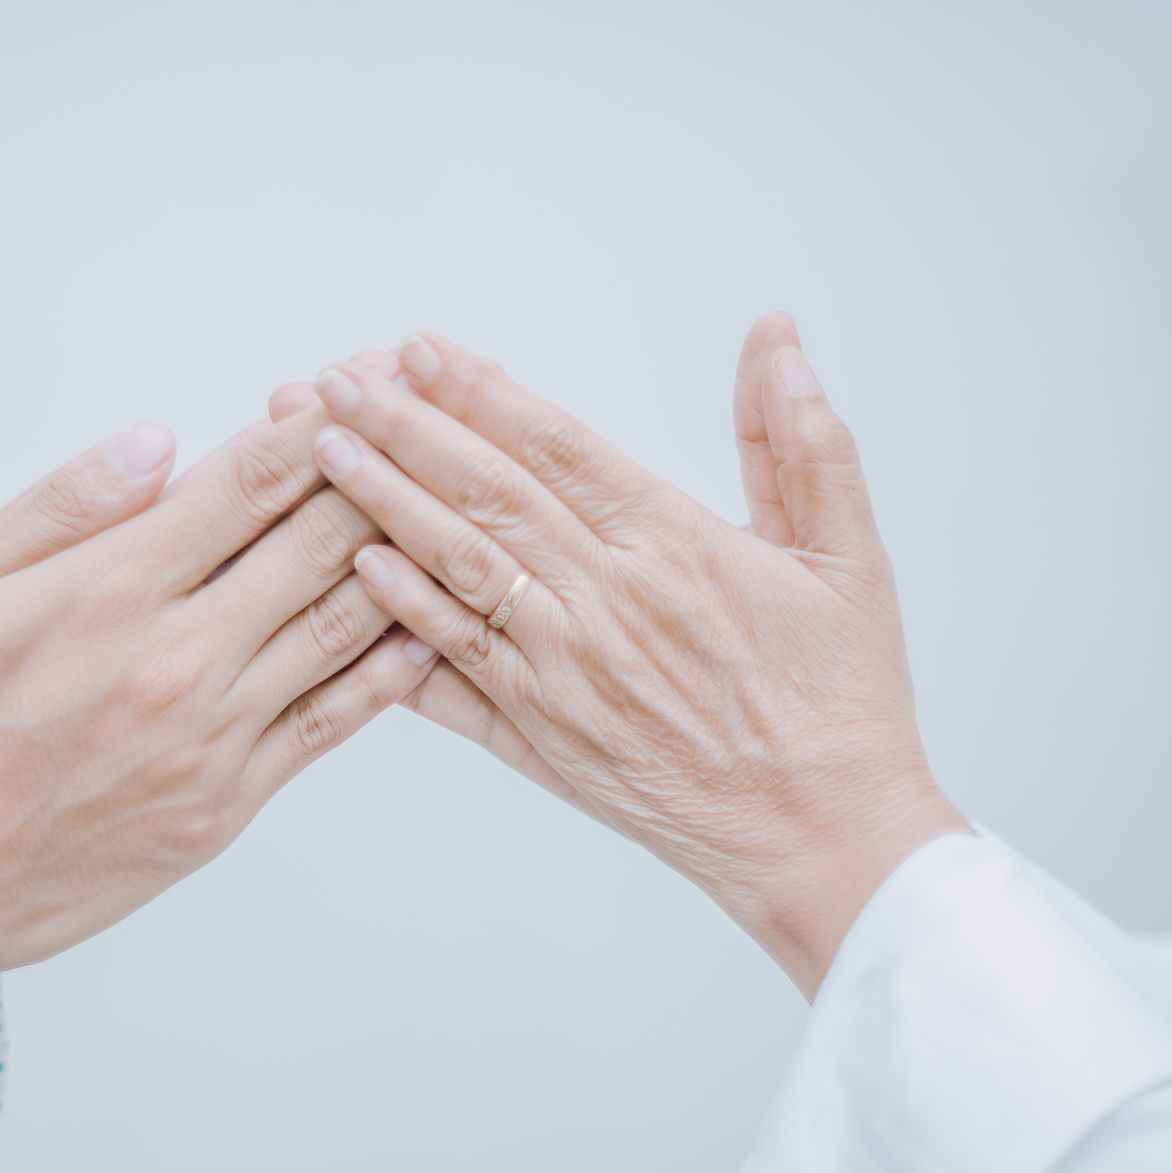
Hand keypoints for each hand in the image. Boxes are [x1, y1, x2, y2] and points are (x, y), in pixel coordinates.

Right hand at [0, 413, 437, 1042]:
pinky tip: (425, 628)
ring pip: (342, 625)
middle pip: (316, 542)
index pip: (246, 484)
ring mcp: (213, 737)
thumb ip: (58, 507)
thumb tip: (155, 443)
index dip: (315, 426)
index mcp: (109, 589)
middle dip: (376, 471)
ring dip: (398, 555)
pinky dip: (387, 670)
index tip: (360, 381)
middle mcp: (178, 658)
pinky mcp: (227, 804)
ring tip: (444, 504)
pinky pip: (332, 723)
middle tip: (425, 424)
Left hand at [284, 320, 964, 995]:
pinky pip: (456, 666)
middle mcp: (608, 602)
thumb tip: (776, 335)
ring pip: (457, 569)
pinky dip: (404, 616)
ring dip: (383, 502)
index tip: (418, 348)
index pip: (555, 446)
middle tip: (335, 379)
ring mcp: (565, 673)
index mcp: (677, 545)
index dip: (480, 391)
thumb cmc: (840, 698)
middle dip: (402, 428)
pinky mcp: (544, 735)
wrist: (825, 837)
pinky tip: (357, 568)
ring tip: (323, 448)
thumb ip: (803, 439)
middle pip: (485, 494)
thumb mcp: (848, 554)